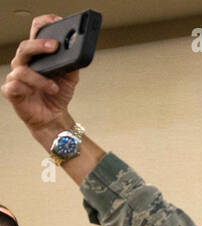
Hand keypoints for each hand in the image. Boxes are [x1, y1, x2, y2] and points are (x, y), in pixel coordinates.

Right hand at [3, 16, 79, 144]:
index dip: (44, 24)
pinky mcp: (12, 91)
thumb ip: (72, 65)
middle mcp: (24, 63)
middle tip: (54, 46)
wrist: (52, 117)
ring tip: (54, 87)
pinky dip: (29, 88)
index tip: (56, 20)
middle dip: (40, 45)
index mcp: (36, 56)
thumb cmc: (57, 95)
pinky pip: (15, 85)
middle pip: (25, 47)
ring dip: (40, 78)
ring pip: (21, 69)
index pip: (35, 33)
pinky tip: (40, 91)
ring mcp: (16, 76)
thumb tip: (79, 53)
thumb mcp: (70, 78)